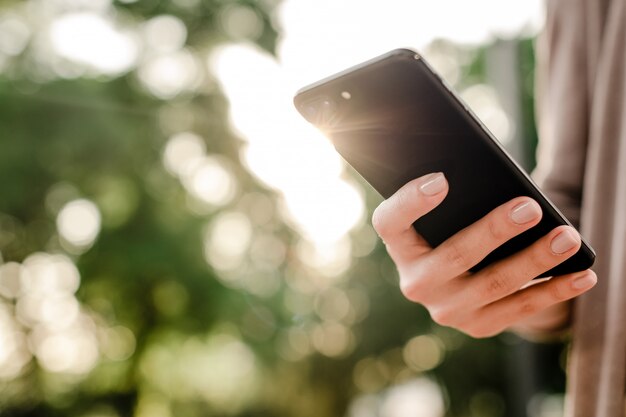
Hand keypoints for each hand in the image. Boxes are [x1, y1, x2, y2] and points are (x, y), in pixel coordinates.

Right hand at [372, 172, 596, 337]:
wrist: (464, 280)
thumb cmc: (456, 228)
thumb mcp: (447, 215)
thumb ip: (460, 198)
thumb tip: (502, 185)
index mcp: (401, 245)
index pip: (390, 222)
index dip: (410, 202)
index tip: (441, 179)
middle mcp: (416, 281)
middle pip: (454, 256)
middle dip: (495, 231)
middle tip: (530, 208)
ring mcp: (446, 308)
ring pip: (494, 284)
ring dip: (535, 260)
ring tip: (567, 237)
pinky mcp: (477, 325)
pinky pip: (519, 309)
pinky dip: (554, 290)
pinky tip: (581, 274)